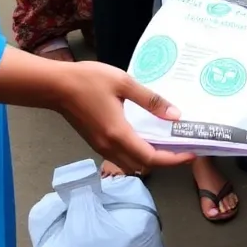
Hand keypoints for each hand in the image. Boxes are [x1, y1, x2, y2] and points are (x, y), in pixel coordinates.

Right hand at [52, 61, 194, 173]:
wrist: (56, 86)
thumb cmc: (89, 80)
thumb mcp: (123, 83)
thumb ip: (150, 100)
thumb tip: (175, 116)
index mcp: (119, 134)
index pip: (151, 158)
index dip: (173, 159)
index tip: (191, 153)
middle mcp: (110, 147)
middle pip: (142, 166)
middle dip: (165, 161)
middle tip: (181, 147)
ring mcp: (100, 147)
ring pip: (130, 164)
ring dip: (149, 159)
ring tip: (165, 142)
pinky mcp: (95, 142)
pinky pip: (120, 157)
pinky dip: (135, 153)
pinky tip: (143, 135)